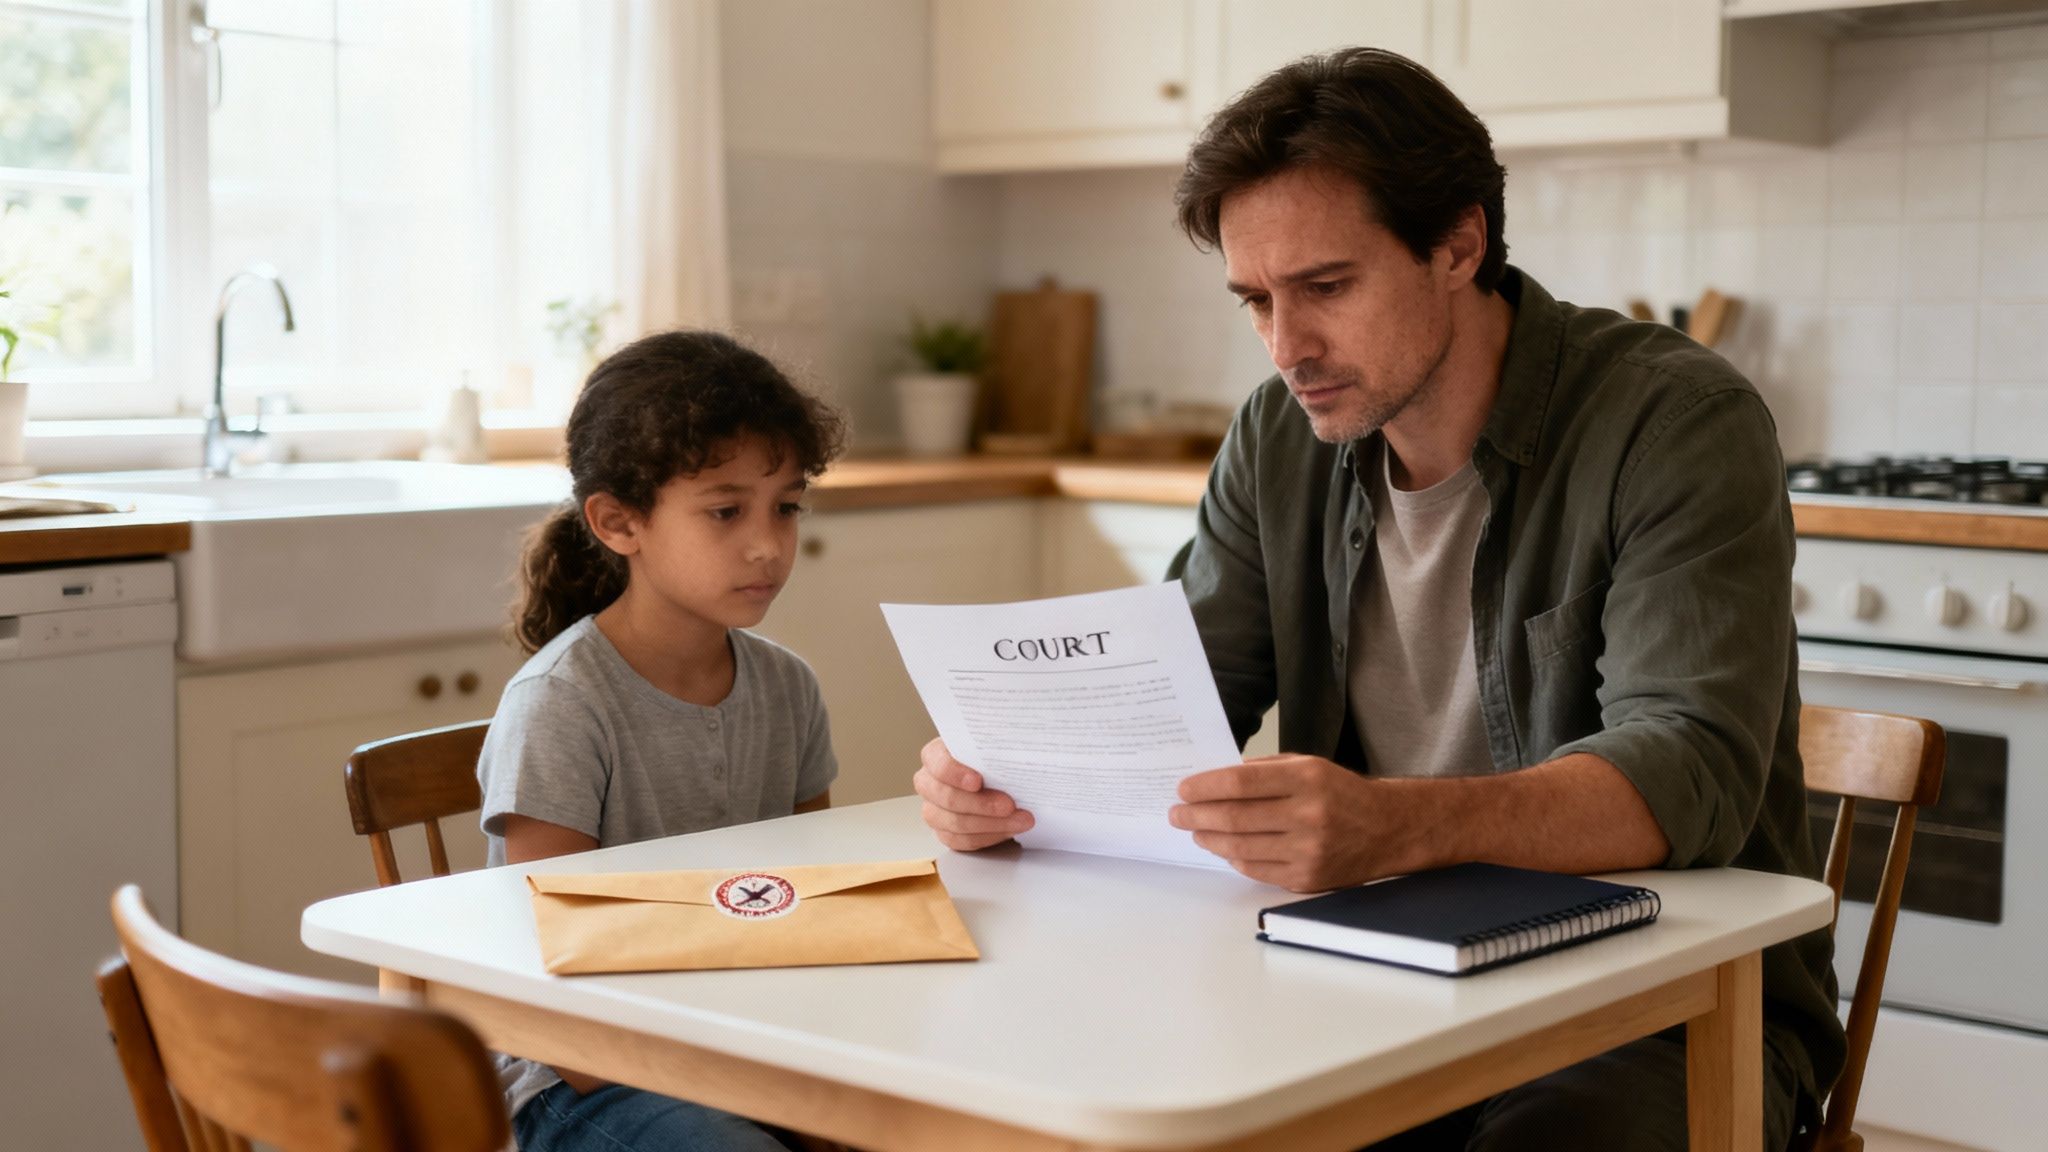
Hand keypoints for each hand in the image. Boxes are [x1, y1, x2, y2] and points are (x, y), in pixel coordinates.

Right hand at [913, 737, 1033, 851]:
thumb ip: (994, 745)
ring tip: (1020, 820)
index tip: (978, 781)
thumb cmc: (988, 757)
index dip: (956, 774)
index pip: (938, 764)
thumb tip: (1014, 747)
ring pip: (955, 824)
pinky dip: (989, 836)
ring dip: (991, 824)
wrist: (993, 774)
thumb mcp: (990, 743)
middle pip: (948, 798)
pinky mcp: (945, 832)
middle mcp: (928, 784)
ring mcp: (934, 810)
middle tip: (1009, 805)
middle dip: (981, 804)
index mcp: (934, 756)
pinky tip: (1009, 829)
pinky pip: (963, 841)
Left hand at [1170, 755, 1407, 890]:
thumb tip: (1216, 779)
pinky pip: (1256, 870)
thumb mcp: (1309, 766)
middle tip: (1177, 813)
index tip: (1183, 789)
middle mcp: (1308, 815)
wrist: (1388, 829)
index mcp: (1306, 779)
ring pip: (1241, 847)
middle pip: (1235, 817)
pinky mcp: (1307, 878)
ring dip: (1209, 839)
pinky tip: (1224, 848)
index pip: (1241, 782)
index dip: (1206, 787)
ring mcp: (1308, 851)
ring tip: (1195, 830)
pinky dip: (1234, 858)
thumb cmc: (1341, 793)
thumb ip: (1265, 769)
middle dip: (1197, 815)